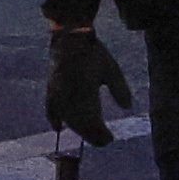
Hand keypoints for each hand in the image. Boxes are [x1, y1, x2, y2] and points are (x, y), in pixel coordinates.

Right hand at [46, 25, 132, 147]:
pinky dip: (54, 119)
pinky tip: (58, 128)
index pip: (93, 122)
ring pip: (67, 119)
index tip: (110, 139)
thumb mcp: (111, 69)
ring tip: (89, 136)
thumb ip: (120, 89)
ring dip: (78, 129)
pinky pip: (50, 109)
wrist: (70, 38)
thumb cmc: (93, 53)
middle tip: (103, 141)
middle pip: (80, 124)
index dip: (100, 134)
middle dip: (91, 135)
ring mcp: (58, 94)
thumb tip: (127, 107)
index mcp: (86, 92)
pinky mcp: (50, 90)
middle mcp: (70, 96)